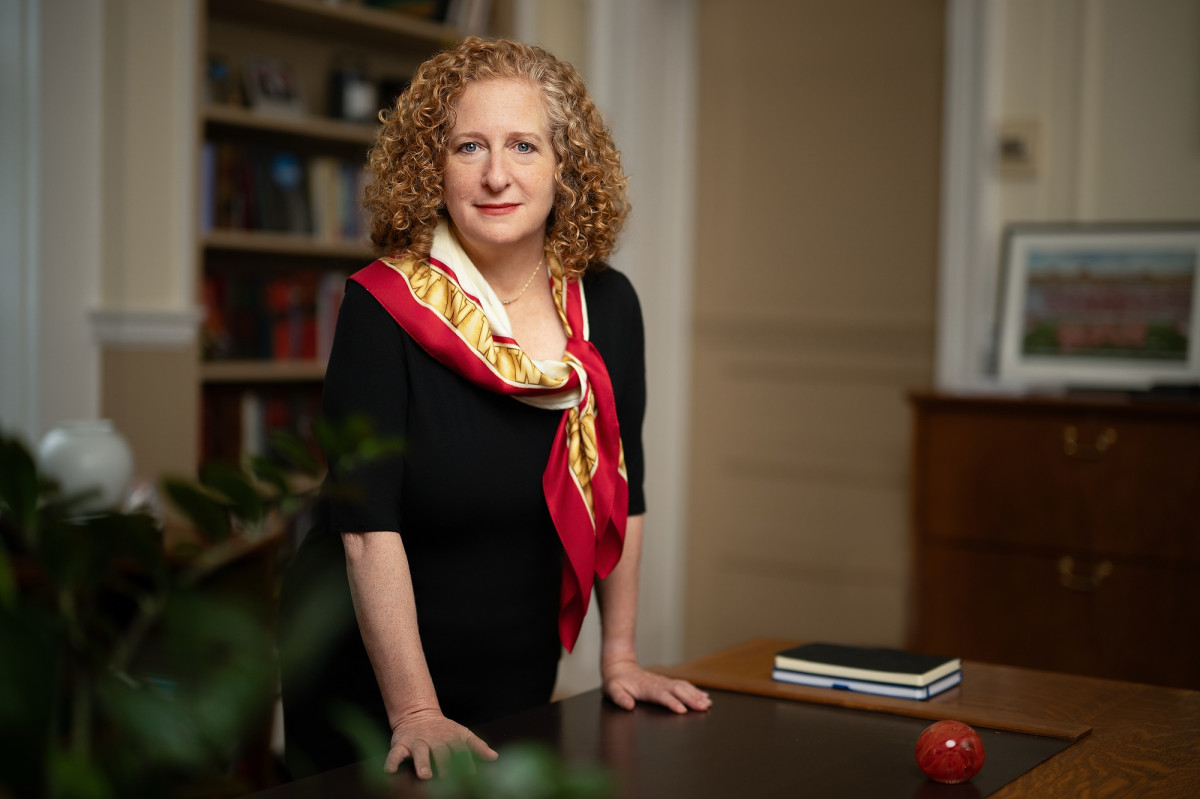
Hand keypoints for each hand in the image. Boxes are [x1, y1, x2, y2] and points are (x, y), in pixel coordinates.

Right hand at [384, 707, 498, 778]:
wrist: (418, 715)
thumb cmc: (443, 731)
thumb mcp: (462, 734)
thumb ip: (477, 746)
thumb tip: (494, 757)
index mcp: (451, 738)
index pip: (461, 750)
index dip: (465, 761)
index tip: (470, 775)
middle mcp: (434, 740)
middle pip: (440, 751)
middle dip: (444, 764)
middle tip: (446, 777)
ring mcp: (417, 742)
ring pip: (419, 752)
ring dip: (422, 763)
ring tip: (424, 775)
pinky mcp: (401, 744)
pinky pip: (395, 754)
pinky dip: (391, 762)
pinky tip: (390, 772)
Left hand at [602, 656, 712, 712]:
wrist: (619, 666)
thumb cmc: (616, 681)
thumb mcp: (611, 690)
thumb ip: (619, 697)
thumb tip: (628, 705)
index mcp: (645, 688)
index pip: (661, 696)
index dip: (671, 702)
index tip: (682, 710)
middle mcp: (658, 684)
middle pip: (677, 691)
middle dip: (691, 699)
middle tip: (703, 707)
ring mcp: (663, 682)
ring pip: (683, 687)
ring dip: (696, 695)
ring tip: (707, 703)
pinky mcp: (666, 682)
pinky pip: (683, 685)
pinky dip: (695, 690)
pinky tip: (704, 696)